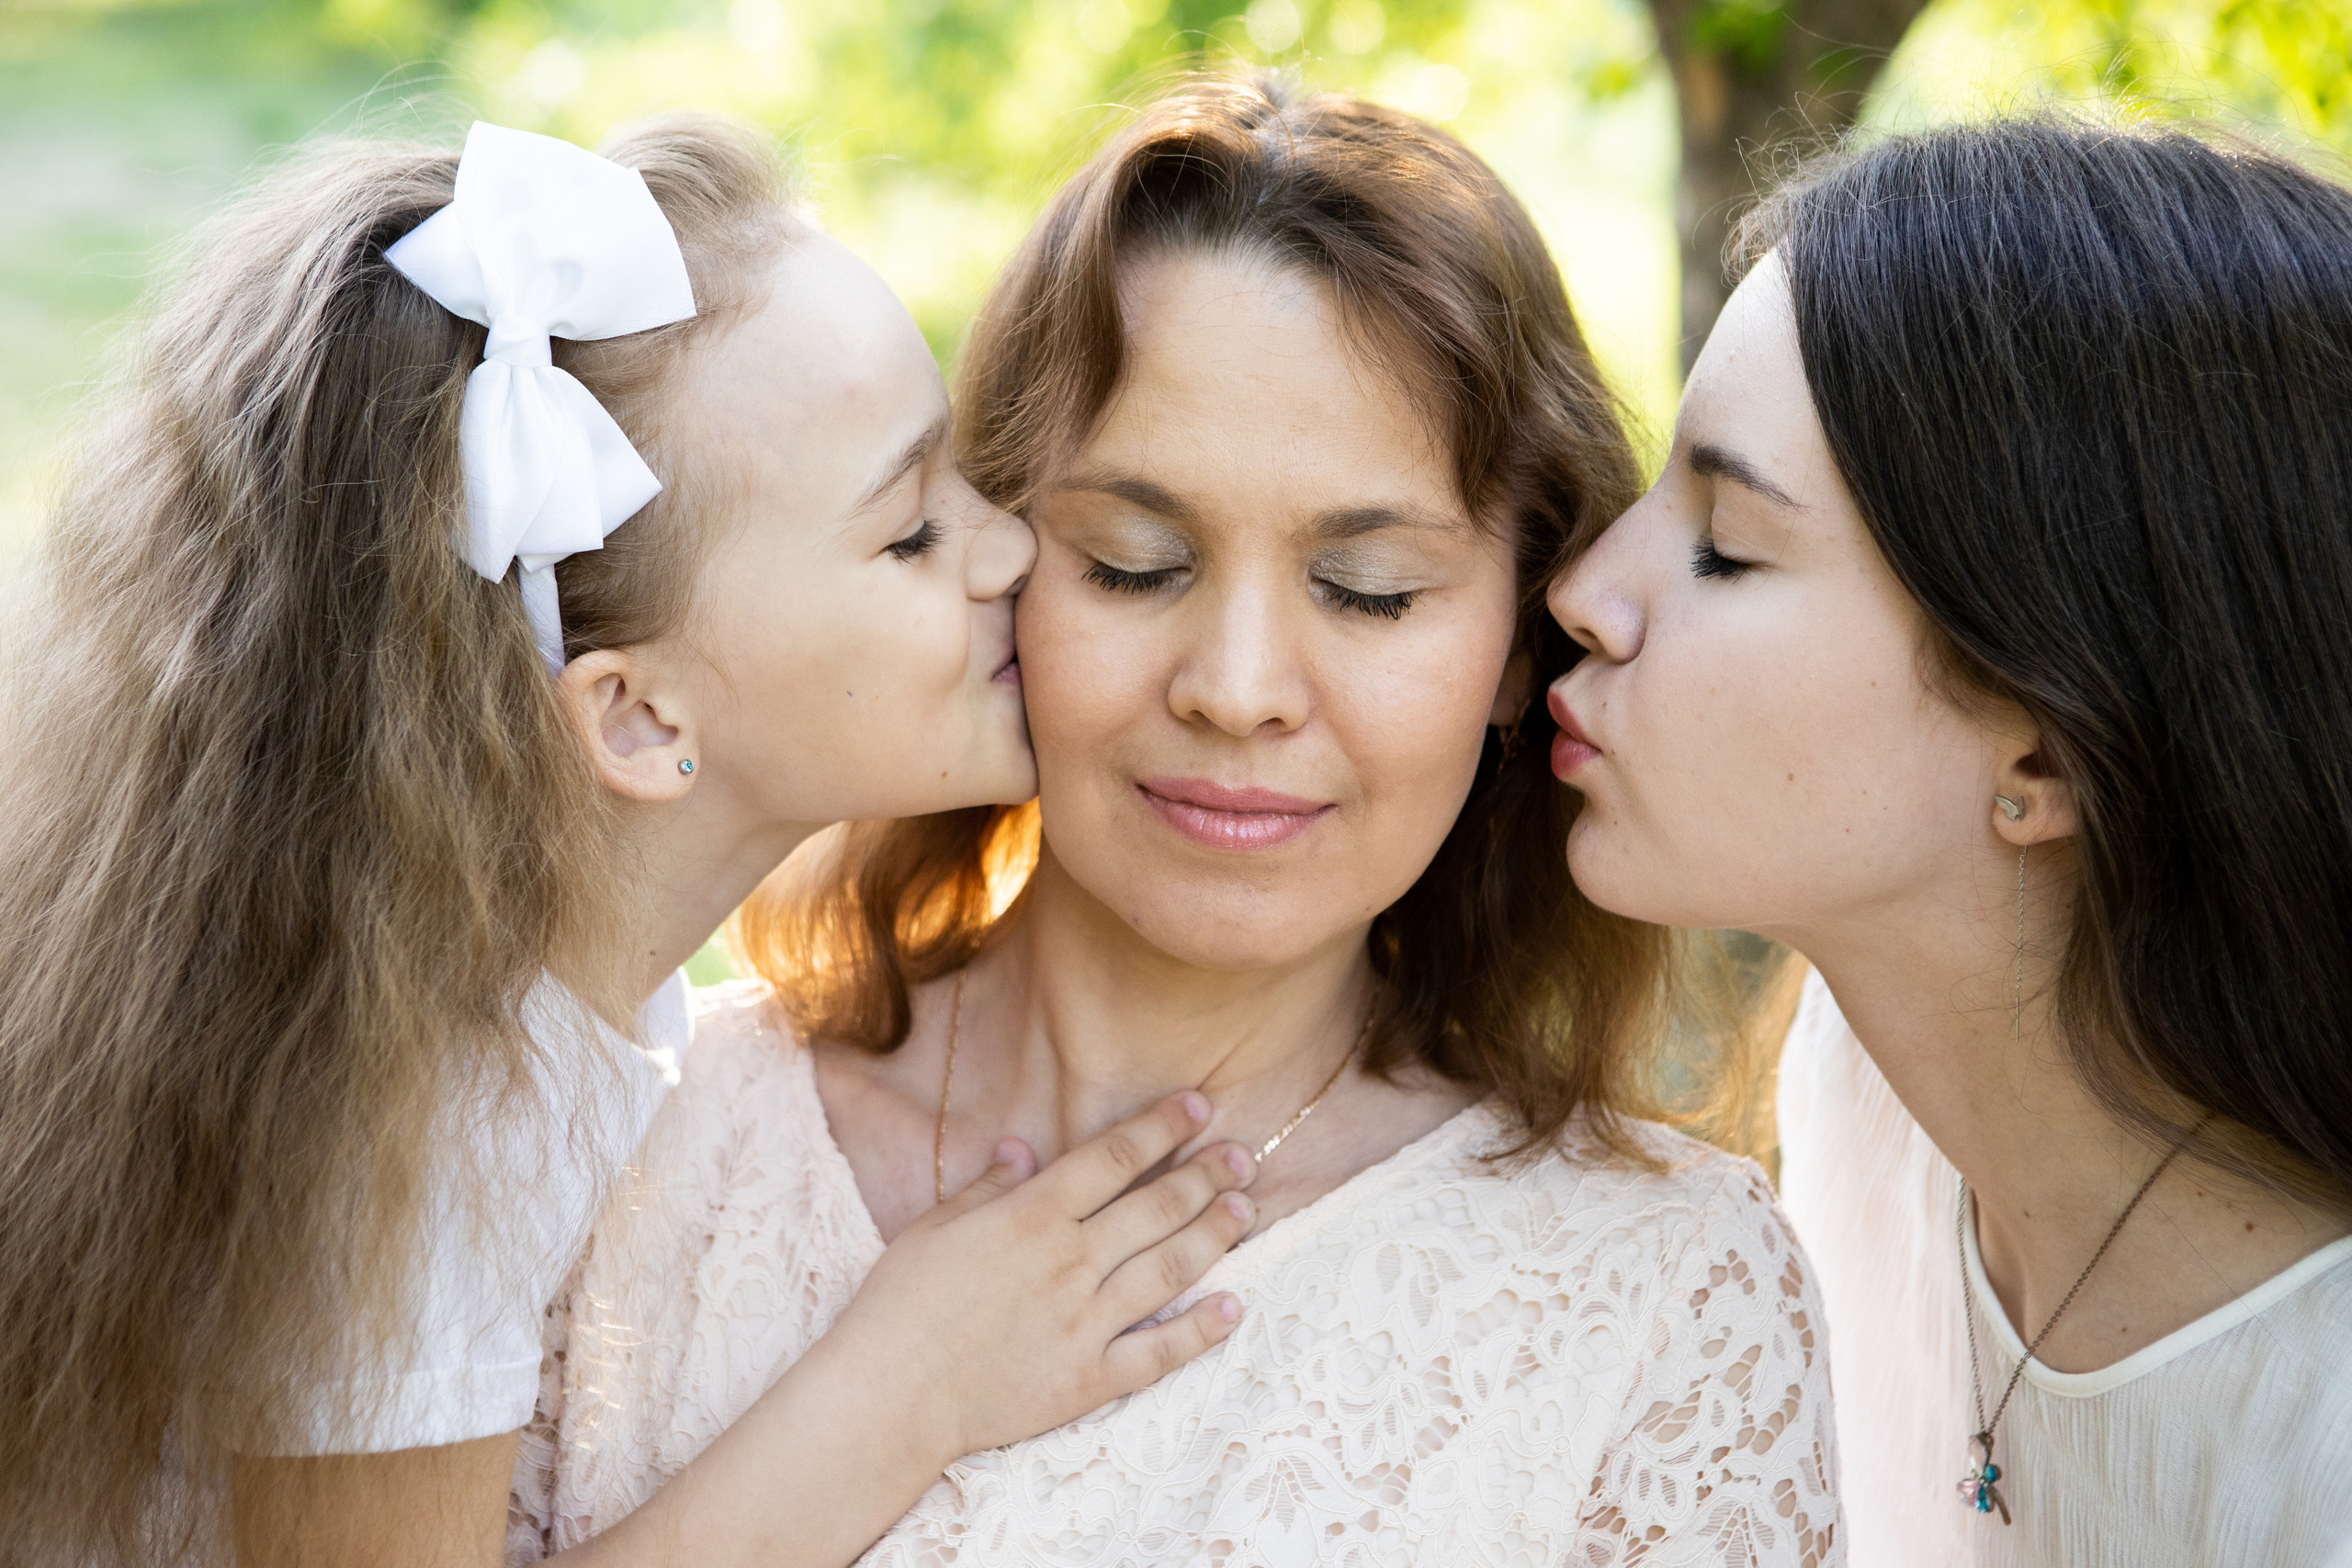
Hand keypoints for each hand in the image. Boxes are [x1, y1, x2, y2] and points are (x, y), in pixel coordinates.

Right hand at [813, 1091, 1256, 1463]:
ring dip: (1213, 1236)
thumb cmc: (900, 1306)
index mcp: (1031, 1217)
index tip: (1200, 1105)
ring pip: (1168, 1270)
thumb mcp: (933, 1227)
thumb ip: (987, 1186)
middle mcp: (1069, 1263)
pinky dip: (1200, 1332)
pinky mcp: (1088, 1380)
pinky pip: (1158, 1353)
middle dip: (1205, 1176)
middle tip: (1244, 1154)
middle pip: (1155, 1208)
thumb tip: (1024, 1148)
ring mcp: (1084, 1324)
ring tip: (1245, 1210)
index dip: (1162, 1127)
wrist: (888, 1397)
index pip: (1113, 1158)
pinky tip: (1232, 1308)